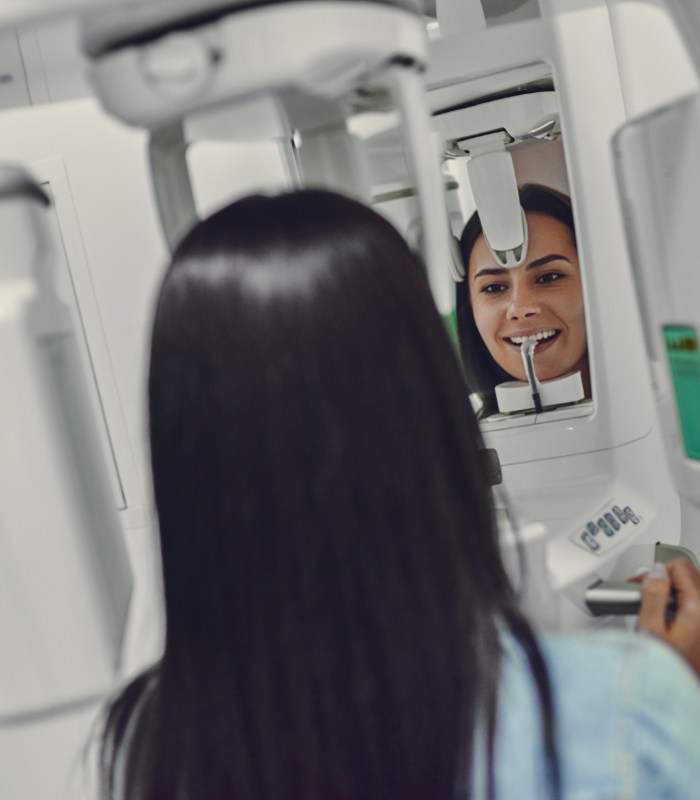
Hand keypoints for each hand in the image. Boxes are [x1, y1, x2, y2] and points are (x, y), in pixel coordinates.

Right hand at [637, 558, 699, 679]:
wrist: (678, 694)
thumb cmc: (667, 667)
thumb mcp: (651, 629)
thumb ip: (653, 595)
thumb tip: (656, 572)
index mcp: (698, 607)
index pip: (680, 566)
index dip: (657, 572)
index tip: (643, 586)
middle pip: (689, 575)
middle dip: (666, 581)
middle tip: (647, 596)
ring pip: (693, 590)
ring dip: (674, 594)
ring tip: (658, 612)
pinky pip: (694, 606)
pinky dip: (681, 606)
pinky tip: (670, 622)